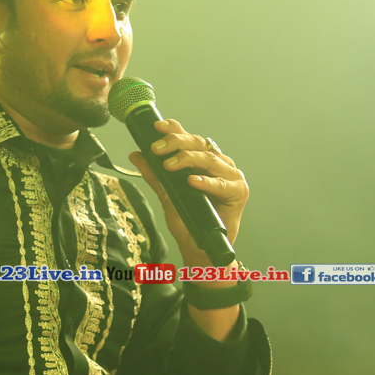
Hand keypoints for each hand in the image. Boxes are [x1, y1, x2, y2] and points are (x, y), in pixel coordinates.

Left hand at [129, 118, 248, 268]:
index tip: (156, 127)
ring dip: (188, 159)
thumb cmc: (188, 219)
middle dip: (176, 142)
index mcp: (204, 160)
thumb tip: (135, 155)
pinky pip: (222, 184)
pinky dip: (207, 182)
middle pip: (199, 144)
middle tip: (156, 149)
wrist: (199, 247)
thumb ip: (154, 175)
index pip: (190, 138)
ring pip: (210, 159)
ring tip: (169, 165)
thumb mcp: (167, 195)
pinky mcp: (239, 192)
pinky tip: (193, 181)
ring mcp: (231, 176)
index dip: (175, 129)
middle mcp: (219, 163)